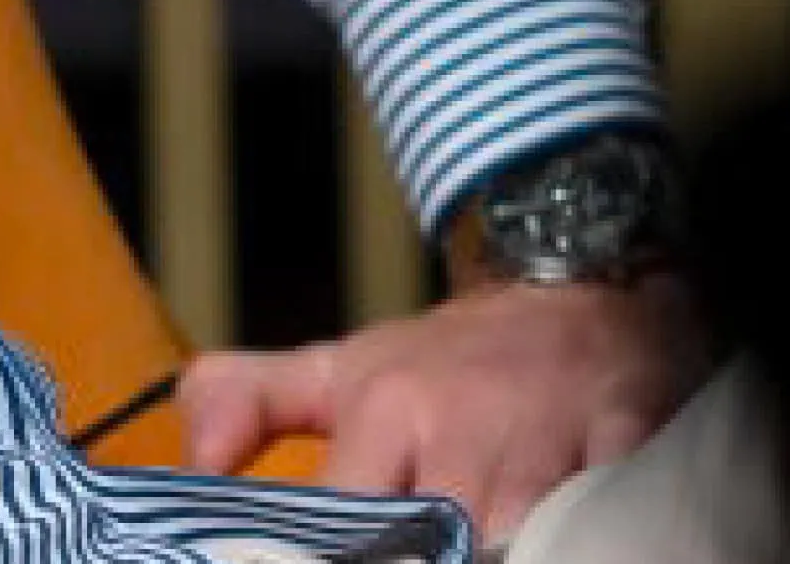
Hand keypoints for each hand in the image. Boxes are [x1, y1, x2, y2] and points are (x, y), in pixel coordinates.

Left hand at [177, 271, 705, 545]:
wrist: (570, 288)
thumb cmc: (447, 360)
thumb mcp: (341, 369)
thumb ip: (250, 399)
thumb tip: (191, 461)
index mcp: (384, 410)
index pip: (345, 514)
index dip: (333, 554)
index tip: (316, 560)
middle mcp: (461, 428)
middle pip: (437, 540)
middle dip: (426, 559)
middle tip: (410, 558)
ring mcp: (549, 446)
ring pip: (520, 538)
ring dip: (506, 551)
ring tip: (476, 554)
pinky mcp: (634, 453)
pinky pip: (618, 519)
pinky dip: (597, 537)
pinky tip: (571, 546)